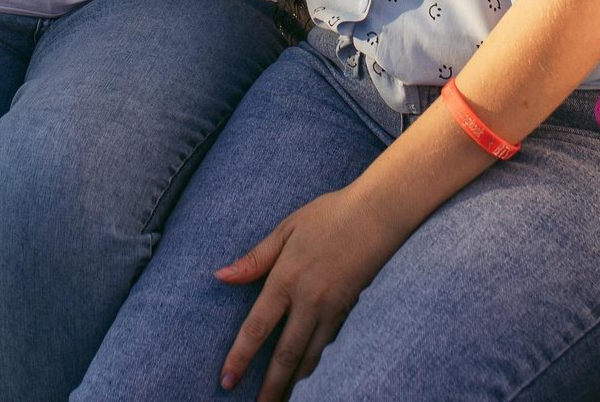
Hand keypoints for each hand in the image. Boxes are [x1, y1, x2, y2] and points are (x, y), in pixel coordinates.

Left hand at [214, 182, 411, 399]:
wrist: (379, 213)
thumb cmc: (329, 215)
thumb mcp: (286, 228)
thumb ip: (255, 258)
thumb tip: (220, 276)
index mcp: (287, 278)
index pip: (257, 327)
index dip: (240, 357)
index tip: (226, 380)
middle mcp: (309, 300)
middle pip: (285, 354)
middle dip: (269, 387)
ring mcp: (332, 309)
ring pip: (310, 358)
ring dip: (293, 384)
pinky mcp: (349, 312)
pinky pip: (328, 348)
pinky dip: (315, 367)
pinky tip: (306, 379)